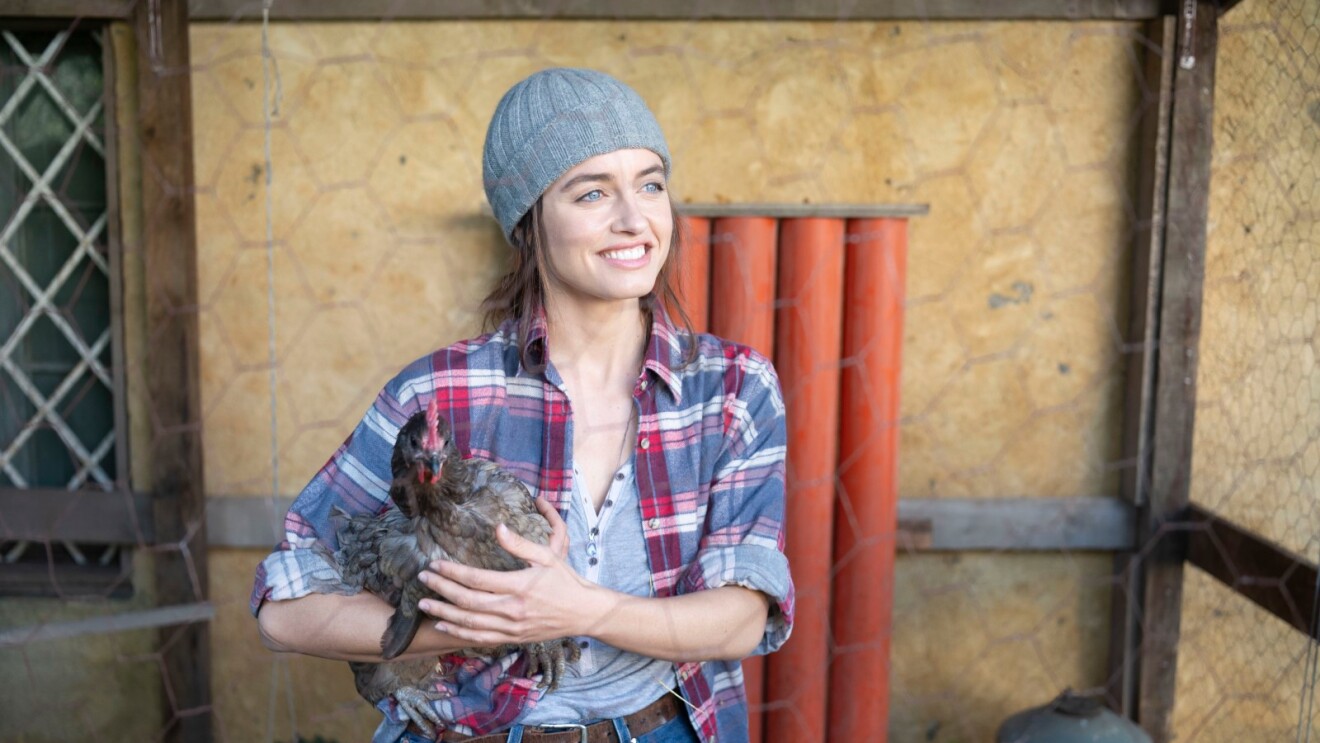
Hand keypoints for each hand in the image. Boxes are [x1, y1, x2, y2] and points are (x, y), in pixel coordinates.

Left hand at [417, 498, 602, 647]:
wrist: (582, 612)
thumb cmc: (564, 580)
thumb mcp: (546, 555)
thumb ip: (519, 543)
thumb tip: (497, 528)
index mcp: (519, 586)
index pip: (476, 580)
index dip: (452, 572)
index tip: (435, 565)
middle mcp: (512, 610)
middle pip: (467, 602)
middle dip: (441, 590)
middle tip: (422, 579)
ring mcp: (511, 627)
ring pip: (469, 623)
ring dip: (444, 613)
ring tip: (424, 604)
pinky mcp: (512, 638)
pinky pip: (480, 638)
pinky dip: (459, 633)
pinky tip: (444, 625)